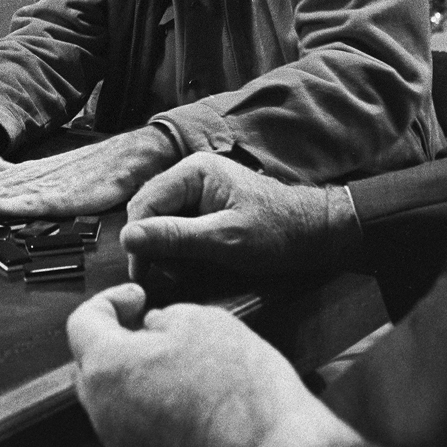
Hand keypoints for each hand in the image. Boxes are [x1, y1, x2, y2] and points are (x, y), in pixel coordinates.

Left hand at [0, 126, 175, 216]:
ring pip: (1, 195)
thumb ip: (19, 178)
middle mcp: (32, 181)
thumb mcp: (52, 176)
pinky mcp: (66, 197)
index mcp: (27, 178)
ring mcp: (47, 188)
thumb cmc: (95, 170)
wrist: (133, 156)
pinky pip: (32, 203)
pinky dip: (8, 205)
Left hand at [67, 283, 360, 446]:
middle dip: (117, 341)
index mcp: (109, 367)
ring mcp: (122, 445)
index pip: (83, 322)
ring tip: (178, 369)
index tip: (135, 298)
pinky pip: (137, 432)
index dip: (110, 301)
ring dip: (136, 380)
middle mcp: (105, 411)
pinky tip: (187, 404)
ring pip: (115, 401)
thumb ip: (164, 317)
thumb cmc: (243, 395)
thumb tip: (156, 324)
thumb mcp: (204, 321)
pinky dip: (153, 414)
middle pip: (93, 365)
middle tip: (153, 330)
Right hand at [122, 153, 361, 276]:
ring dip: (168, 249)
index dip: (137, 239)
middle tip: (168, 274)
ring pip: (162, 221)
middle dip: (153, 245)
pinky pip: (179, 226)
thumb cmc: (278, 233)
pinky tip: (195, 263)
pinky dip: (181, 248)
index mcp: (193, 171)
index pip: (144, 203)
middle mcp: (190, 175)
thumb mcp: (225, 239)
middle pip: (149, 211)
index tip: (142, 273)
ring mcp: (198, 190)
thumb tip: (127, 238)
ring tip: (186, 271)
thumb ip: (175, 237)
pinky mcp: (206, 207)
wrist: (320, 234)